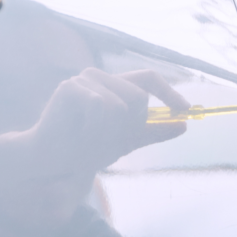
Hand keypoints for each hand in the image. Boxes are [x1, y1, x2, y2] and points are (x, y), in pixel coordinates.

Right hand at [29, 68, 189, 172]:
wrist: (51, 159)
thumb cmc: (85, 147)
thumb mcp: (127, 140)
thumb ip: (153, 131)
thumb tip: (184, 125)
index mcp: (115, 85)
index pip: (149, 78)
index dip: (169, 93)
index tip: (186, 110)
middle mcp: (101, 77)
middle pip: (139, 97)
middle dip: (130, 127)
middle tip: (108, 141)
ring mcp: (85, 78)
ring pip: (120, 105)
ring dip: (109, 134)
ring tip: (90, 140)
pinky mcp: (70, 86)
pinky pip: (100, 107)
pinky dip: (94, 130)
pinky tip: (79, 135)